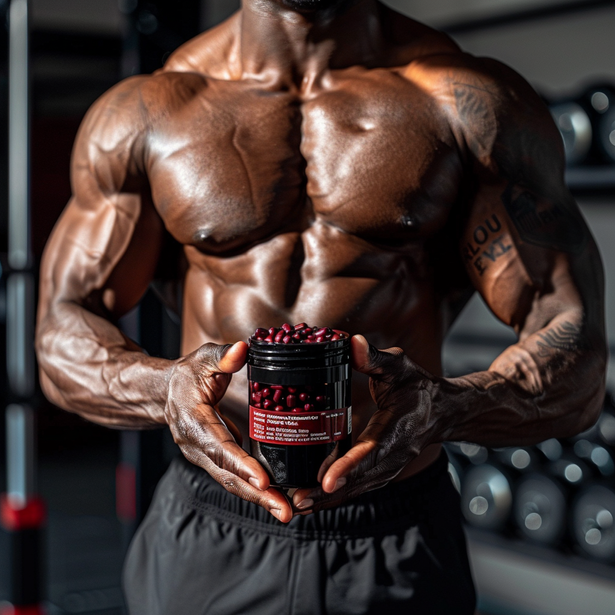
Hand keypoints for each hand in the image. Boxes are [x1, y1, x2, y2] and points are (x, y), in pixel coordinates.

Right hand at [165, 342, 291, 521]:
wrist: (168, 395)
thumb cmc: (188, 375)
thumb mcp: (202, 359)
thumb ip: (222, 356)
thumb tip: (242, 349)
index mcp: (193, 421)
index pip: (218, 446)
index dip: (240, 464)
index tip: (263, 480)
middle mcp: (197, 446)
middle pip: (227, 474)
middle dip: (256, 494)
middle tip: (284, 509)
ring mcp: (205, 457)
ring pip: (231, 482)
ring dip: (259, 499)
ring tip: (286, 511)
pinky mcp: (216, 461)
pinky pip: (235, 478)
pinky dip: (255, 491)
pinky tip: (279, 500)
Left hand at [292, 335, 437, 513]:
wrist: (442, 412)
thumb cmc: (418, 387)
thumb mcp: (399, 366)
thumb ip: (375, 357)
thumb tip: (353, 344)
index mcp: (397, 429)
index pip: (371, 451)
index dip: (349, 467)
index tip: (326, 481)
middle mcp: (393, 455)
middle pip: (358, 480)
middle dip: (327, 494)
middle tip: (296, 502)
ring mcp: (388, 468)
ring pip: (356, 489)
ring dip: (326, 500)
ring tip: (296, 506)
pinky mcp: (380, 472)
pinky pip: (357, 487)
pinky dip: (334, 497)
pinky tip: (310, 501)